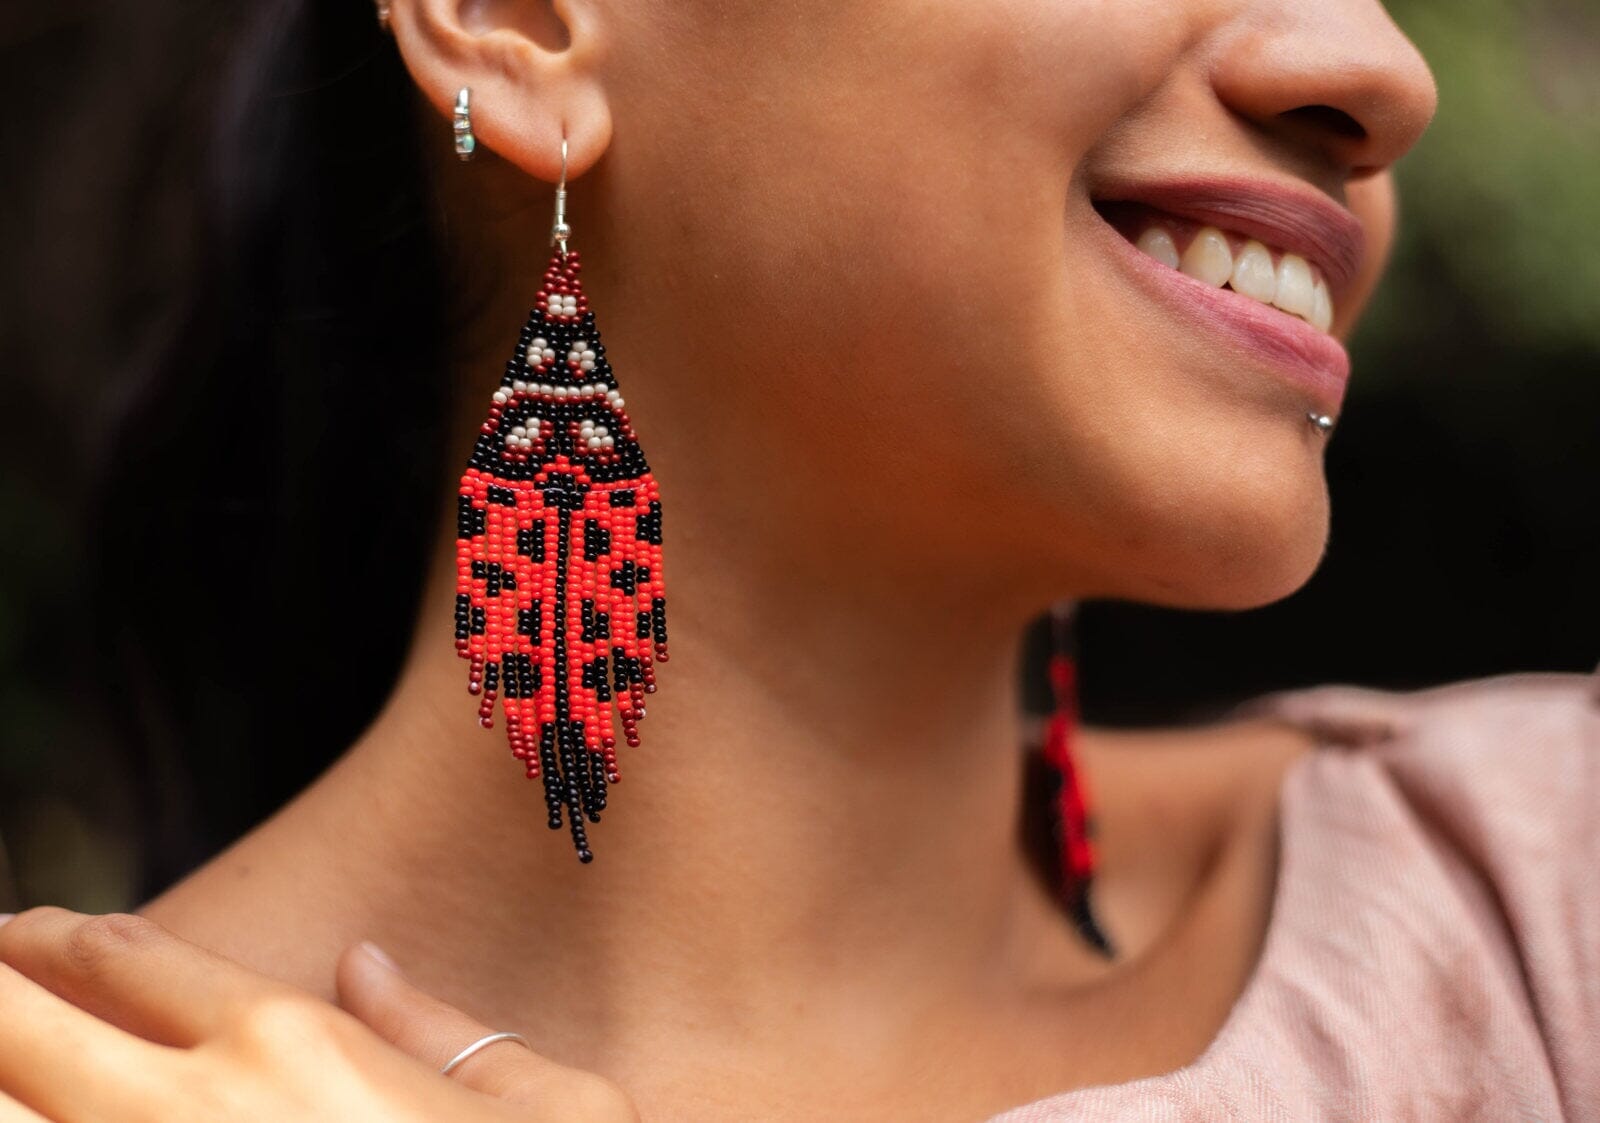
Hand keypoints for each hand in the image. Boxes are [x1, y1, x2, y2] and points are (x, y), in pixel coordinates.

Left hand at [0, 908, 639, 1122]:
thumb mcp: (549, 1101)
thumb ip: (446, 1026)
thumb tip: (367, 963)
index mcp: (291, 1045)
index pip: (129, 959)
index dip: (54, 936)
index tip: (23, 929)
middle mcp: (193, 1112)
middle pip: (16, 1026)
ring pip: (2, 1113)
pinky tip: (20, 1120)